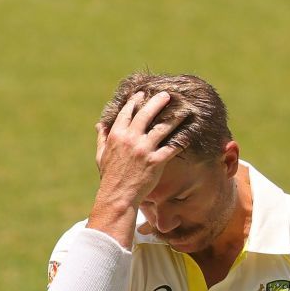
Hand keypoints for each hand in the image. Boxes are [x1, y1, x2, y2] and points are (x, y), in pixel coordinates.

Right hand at [93, 91, 182, 218]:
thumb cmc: (109, 177)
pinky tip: (189, 134)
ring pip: (163, 128)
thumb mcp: (101, 155)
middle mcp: (131, 139)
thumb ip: (102, 137)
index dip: (135, 100)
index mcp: (116, 134)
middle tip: (167, 95)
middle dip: (157, 102)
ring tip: (184, 109)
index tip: (142, 94)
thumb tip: (99, 124)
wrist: (118, 196)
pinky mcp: (156, 161)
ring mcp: (144, 149)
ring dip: (174, 117)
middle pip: (146, 114)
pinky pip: (172, 147)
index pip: (127, 112)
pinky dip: (182, 140)